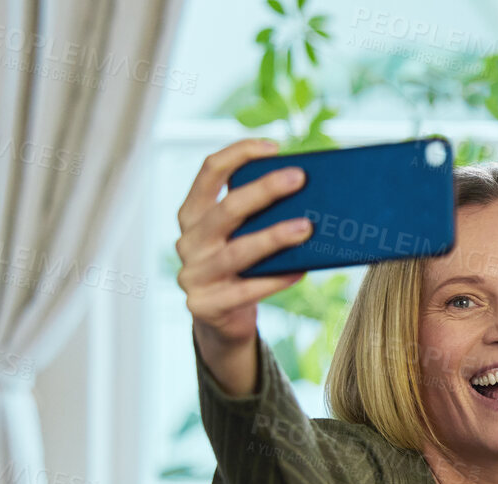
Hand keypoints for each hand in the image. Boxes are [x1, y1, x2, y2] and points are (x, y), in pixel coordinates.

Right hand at [175, 138, 312, 395]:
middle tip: (299, 178)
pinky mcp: (206, 305)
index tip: (274, 147)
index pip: (208, 171)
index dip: (238, 154)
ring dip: (274, 237)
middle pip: (226, 209)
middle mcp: (188, 241)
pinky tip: (302, 269)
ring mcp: (194, 275)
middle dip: (263, 190)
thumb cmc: (242, 269)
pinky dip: (276, 279)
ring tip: (307, 227)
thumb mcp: (241, 237)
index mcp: (193, 214)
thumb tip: (310, 194)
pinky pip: (247, 290)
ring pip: (237, 251)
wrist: (223, 322)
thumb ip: (259, 217)